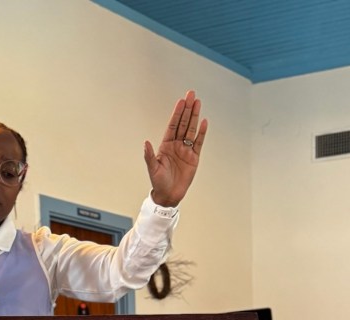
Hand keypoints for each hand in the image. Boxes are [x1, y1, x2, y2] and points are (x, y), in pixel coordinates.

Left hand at [144, 90, 207, 207]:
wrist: (168, 195)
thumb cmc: (158, 182)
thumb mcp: (153, 169)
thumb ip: (149, 156)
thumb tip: (145, 143)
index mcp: (166, 145)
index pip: (172, 125)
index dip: (177, 113)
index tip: (181, 101)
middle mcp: (176, 145)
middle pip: (183, 123)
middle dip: (187, 109)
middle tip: (191, 94)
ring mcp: (186, 150)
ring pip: (191, 129)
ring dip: (194, 116)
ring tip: (198, 102)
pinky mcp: (194, 157)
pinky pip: (199, 142)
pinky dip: (201, 132)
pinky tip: (203, 121)